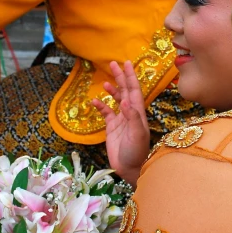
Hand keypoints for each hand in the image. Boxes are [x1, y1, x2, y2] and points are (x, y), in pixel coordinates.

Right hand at [91, 61, 149, 186]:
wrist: (130, 168)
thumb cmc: (137, 152)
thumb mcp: (137, 134)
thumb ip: (132, 117)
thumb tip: (124, 100)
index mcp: (138, 112)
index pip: (134, 90)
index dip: (131, 76)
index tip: (127, 63)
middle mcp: (130, 113)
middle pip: (125, 90)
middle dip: (120, 77)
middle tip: (113, 64)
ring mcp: (121, 120)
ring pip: (116, 100)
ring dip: (111, 90)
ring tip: (104, 81)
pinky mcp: (112, 128)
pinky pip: (105, 113)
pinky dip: (100, 106)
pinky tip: (93, 101)